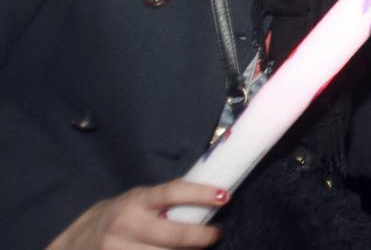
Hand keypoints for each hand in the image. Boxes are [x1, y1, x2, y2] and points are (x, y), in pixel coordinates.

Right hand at [48, 181, 225, 248]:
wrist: (78, 243)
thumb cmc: (119, 216)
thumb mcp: (138, 200)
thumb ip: (165, 200)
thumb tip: (208, 194)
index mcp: (136, 201)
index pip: (172, 193)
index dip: (200, 194)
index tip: (224, 196)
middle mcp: (126, 225)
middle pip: (174, 235)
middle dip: (201, 237)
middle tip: (215, 234)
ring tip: (197, 248)